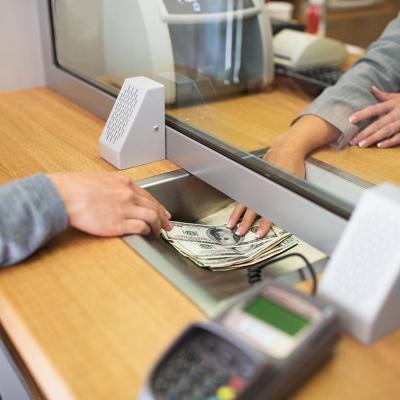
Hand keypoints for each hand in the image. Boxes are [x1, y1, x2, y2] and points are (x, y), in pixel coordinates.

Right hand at [47, 172, 171, 236]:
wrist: (64, 196)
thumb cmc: (75, 187)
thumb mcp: (100, 179)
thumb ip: (114, 186)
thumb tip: (119, 193)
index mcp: (124, 183)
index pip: (148, 196)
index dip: (158, 206)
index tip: (163, 212)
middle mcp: (128, 194)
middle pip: (154, 207)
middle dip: (164, 217)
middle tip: (167, 225)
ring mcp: (125, 209)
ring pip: (152, 217)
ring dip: (158, 226)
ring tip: (159, 233)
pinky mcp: (119, 224)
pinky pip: (140, 228)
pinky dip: (147, 231)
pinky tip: (146, 234)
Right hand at [227, 115, 339, 237]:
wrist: (287, 147)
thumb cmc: (293, 165)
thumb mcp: (297, 184)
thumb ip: (291, 198)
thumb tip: (293, 215)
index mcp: (273, 191)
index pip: (267, 212)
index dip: (263, 225)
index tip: (258, 234)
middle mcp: (262, 188)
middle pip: (251, 209)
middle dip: (245, 222)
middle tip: (239, 233)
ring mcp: (255, 183)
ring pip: (243, 202)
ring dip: (236, 215)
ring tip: (231, 225)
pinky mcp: (253, 180)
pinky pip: (243, 195)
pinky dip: (238, 204)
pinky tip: (234, 211)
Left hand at [350, 86, 399, 147]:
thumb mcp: (398, 96)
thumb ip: (384, 95)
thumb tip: (371, 88)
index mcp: (393, 103)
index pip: (375, 108)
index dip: (362, 114)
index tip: (350, 120)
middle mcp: (398, 112)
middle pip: (379, 123)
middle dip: (365, 132)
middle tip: (352, 141)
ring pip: (387, 130)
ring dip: (374, 138)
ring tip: (362, 145)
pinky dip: (390, 141)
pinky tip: (380, 146)